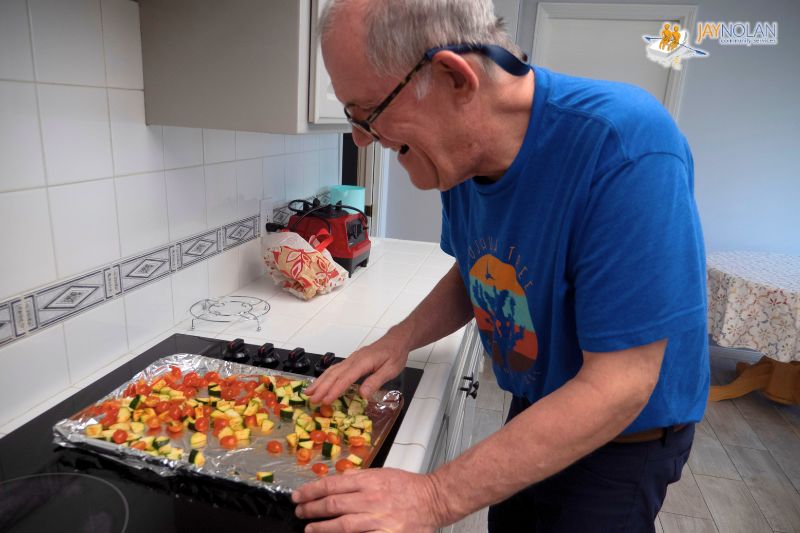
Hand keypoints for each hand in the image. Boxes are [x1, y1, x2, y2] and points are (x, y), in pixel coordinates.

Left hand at [293, 468, 445, 532]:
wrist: (434, 499)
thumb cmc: (408, 486)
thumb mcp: (381, 473)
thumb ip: (358, 477)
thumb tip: (336, 481)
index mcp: (369, 480)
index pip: (332, 484)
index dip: (311, 490)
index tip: (299, 496)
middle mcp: (371, 498)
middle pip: (333, 503)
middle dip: (312, 508)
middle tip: (300, 512)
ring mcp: (378, 518)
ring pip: (342, 523)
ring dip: (322, 526)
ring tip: (309, 528)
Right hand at [305, 332, 409, 404]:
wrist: (397, 340)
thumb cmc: (395, 355)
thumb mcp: (390, 370)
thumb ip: (375, 381)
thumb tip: (362, 395)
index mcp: (363, 362)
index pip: (346, 378)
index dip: (335, 390)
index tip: (325, 401)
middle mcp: (354, 359)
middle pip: (334, 374)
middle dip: (322, 387)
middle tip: (311, 399)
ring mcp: (351, 359)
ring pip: (332, 370)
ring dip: (320, 382)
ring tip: (308, 392)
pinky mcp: (352, 360)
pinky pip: (336, 369)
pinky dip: (326, 377)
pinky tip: (320, 383)